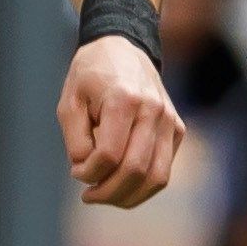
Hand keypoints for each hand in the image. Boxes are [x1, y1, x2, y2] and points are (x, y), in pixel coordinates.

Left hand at [60, 33, 183, 209]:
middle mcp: (153, 110)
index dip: (88, 173)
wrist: (123, 48)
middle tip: (88, 195)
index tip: (75, 172)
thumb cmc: (90, 77)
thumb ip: (75, 141)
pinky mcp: (177, 129)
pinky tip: (122, 185)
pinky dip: (143, 187)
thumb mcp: (69, 103)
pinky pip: (164, 170)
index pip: (109, 155)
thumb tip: (88, 173)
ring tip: (105, 195)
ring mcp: (169, 121)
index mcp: (124, 100)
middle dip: (108, 192)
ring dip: (128, 197)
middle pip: (135, 171)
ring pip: (156, 178)